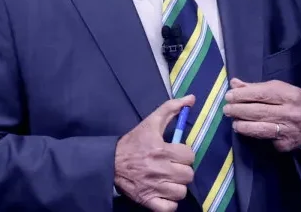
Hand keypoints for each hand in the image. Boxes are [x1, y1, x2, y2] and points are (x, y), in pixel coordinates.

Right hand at [114, 96, 195, 211]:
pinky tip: (165, 194)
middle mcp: (159, 170)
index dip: (185, 154)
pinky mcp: (146, 200)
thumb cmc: (134, 142)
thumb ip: (172, 108)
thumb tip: (192, 98)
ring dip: (178, 187)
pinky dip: (170, 203)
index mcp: (161, 150)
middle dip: (183, 170)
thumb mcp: (151, 122)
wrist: (109, 162)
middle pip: (188, 175)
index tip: (177, 153)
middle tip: (174, 167)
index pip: (189, 155)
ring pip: (180, 192)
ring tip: (170, 180)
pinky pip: (168, 208)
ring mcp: (153, 187)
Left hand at [223, 78, 300, 152]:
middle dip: (238, 110)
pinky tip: (247, 130)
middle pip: (259, 111)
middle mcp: (290, 112)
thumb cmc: (296, 102)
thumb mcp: (282, 89)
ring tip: (233, 122)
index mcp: (290, 95)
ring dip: (243, 125)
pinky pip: (266, 139)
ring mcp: (288, 130)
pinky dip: (254, 135)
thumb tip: (234, 83)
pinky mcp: (285, 144)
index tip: (229, 95)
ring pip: (260, 128)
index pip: (262, 94)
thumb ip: (257, 87)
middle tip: (226, 109)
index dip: (243, 95)